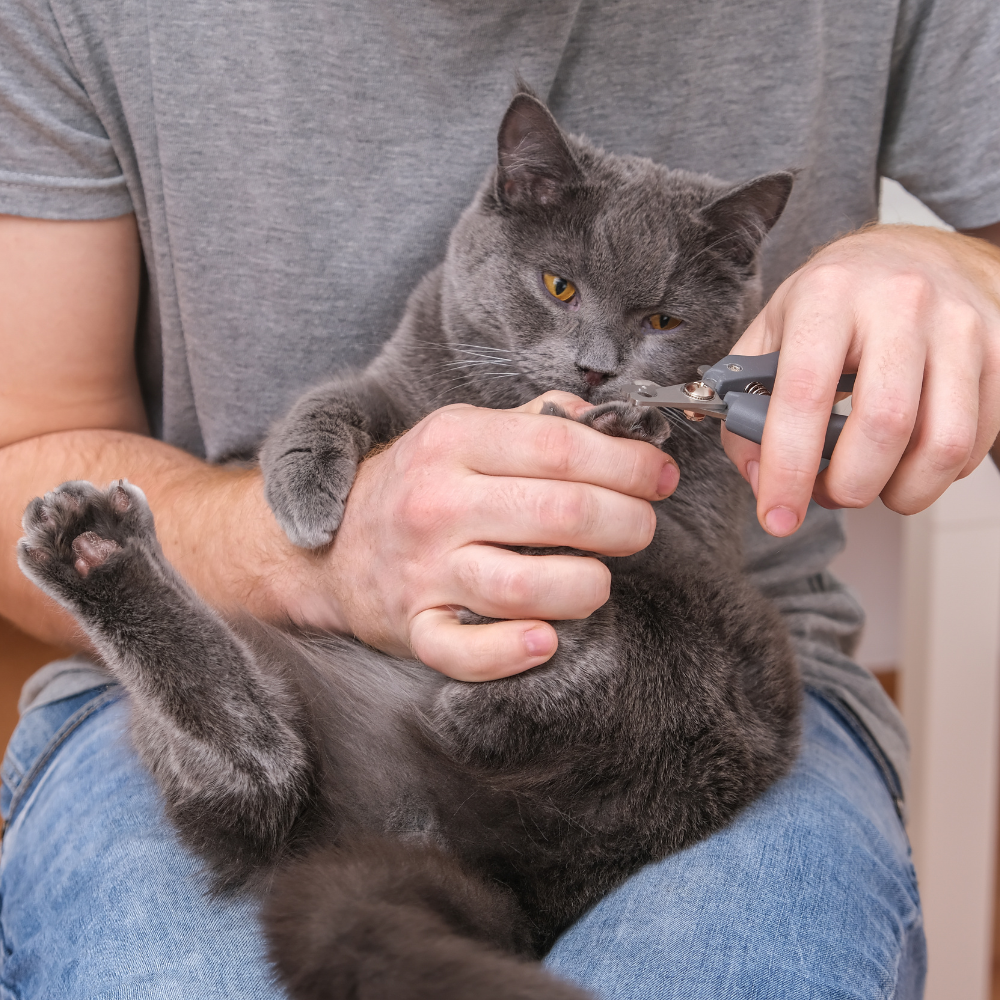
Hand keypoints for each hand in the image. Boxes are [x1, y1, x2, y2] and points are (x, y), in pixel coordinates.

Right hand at [280, 393, 678, 680]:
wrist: (336, 547)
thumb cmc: (418, 485)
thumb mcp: (464, 431)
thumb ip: (538, 421)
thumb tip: (614, 422)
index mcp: (454, 441)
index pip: (560, 447)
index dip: (626, 463)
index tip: (659, 476)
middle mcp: (437, 503)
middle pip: (560, 514)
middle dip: (626, 523)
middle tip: (641, 528)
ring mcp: (424, 570)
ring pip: (525, 585)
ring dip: (586, 586)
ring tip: (597, 578)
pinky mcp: (414, 626)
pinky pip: (465, 652)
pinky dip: (512, 652)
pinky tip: (545, 638)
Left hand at [722, 225, 999, 534]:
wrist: (912, 252)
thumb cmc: (832, 302)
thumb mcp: (769, 332)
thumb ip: (744, 405)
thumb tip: (762, 479)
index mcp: (828, 296)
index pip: (806, 396)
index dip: (790, 470)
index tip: (777, 516)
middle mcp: (900, 302)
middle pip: (884, 426)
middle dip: (849, 487)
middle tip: (829, 493)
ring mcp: (959, 323)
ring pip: (943, 443)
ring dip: (901, 491)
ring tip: (872, 484)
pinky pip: (976, 440)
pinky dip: (939, 473)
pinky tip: (908, 458)